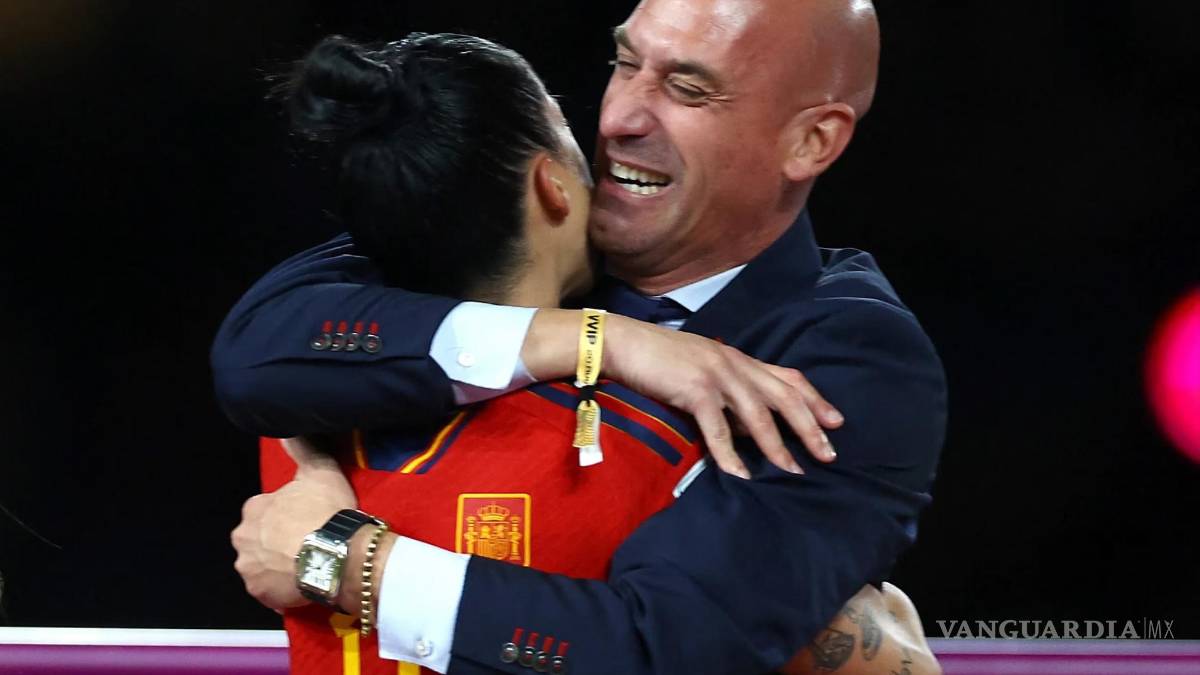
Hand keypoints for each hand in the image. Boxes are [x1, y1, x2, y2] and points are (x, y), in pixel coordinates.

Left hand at [231, 437, 356, 611]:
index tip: (305, 520)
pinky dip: (281, 588)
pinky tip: (302, 583)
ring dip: (277, 565)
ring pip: (261, 565)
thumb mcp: (320, 471)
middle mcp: (243, 537)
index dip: (285, 515)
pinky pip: (269, 590)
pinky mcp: (259, 593)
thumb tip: (289, 431)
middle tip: (305, 544)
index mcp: (254, 507)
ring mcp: (249, 567)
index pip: (264, 510)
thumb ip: (303, 449)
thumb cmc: (326, 513)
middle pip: (257, 539)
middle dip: (275, 542)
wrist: (336, 555)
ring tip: (305, 565)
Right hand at [604, 315, 842, 477]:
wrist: (623, 343)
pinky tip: (741, 475)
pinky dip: (731, 455)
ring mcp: (716, 375)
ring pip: (758, 415)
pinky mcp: (695, 389)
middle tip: (828, 454)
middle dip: (810, 427)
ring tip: (792, 472)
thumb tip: (747, 429)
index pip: (788, 378)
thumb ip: (727, 393)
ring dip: (778, 446)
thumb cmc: (658, 360)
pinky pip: (718, 429)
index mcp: (738, 359)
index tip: (836, 422)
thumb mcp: (701, 370)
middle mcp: (735, 364)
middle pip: (784, 397)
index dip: (815, 400)